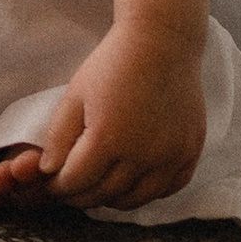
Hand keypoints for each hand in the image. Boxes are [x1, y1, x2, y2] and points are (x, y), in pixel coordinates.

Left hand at [0, 16, 207, 214]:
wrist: (163, 42)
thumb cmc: (113, 64)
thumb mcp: (75, 96)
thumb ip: (58, 138)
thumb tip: (49, 172)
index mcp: (108, 139)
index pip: (75, 183)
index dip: (58, 187)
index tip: (52, 183)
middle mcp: (142, 154)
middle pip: (104, 195)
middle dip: (81, 196)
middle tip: (71, 188)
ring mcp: (170, 156)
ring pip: (136, 199)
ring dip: (112, 198)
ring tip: (99, 186)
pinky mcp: (191, 151)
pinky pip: (169, 188)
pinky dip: (148, 191)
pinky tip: (134, 180)